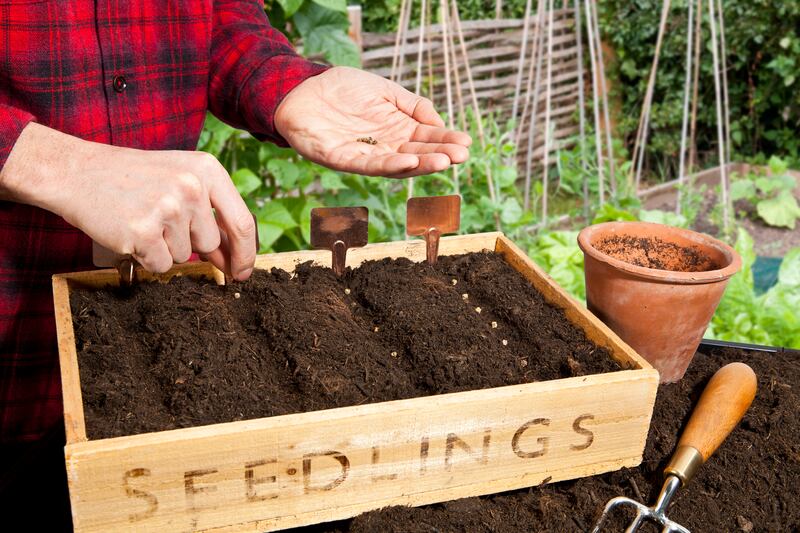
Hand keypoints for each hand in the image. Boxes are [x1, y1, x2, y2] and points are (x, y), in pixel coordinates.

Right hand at [0, 123, 256, 279]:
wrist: (78, 172)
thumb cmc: (133, 178)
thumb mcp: (181, 179)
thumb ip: (210, 213)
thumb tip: (233, 259)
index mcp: (208, 170)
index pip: (242, 222)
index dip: (246, 254)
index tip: (244, 272)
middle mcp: (192, 187)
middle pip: (210, 243)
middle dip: (190, 245)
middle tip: (160, 223)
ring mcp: (168, 209)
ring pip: (184, 256)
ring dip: (164, 248)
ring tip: (142, 220)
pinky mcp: (144, 231)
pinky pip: (160, 265)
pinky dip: (146, 257)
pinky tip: (131, 232)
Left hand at [275, 66, 471, 177]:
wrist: (302, 89)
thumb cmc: (343, 89)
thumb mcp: (385, 91)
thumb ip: (412, 105)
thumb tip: (439, 123)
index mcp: (396, 130)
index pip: (426, 139)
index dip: (446, 141)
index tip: (466, 143)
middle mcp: (384, 146)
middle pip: (417, 154)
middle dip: (439, 155)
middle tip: (461, 156)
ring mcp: (365, 155)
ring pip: (397, 164)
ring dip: (420, 165)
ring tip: (443, 162)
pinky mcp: (343, 159)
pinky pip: (369, 165)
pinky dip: (389, 165)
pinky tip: (408, 161)